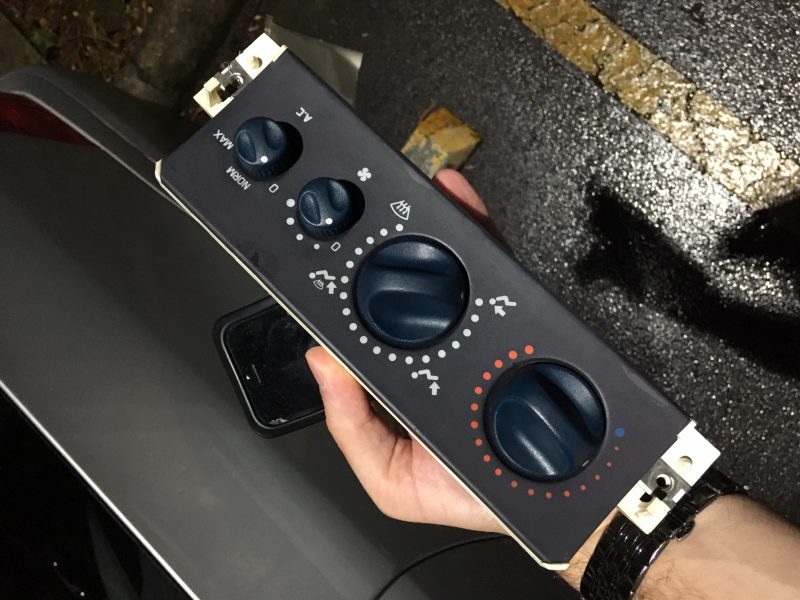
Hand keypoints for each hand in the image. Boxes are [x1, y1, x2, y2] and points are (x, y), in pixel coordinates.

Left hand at [305, 169, 503, 533]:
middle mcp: (435, 349)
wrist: (560, 499)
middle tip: (360, 209)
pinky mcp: (514, 319)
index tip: (320, 263)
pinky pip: (494, 269)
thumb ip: (352, 429)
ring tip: (403, 196)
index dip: (342, 295)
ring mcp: (474, 331)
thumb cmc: (475, 493)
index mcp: (400, 382)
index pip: (364, 330)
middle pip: (405, 288)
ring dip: (424, 228)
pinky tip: (456, 203)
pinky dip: (476, 232)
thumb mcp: (392, 481)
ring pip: (446, 269)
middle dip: (381, 246)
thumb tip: (321, 362)